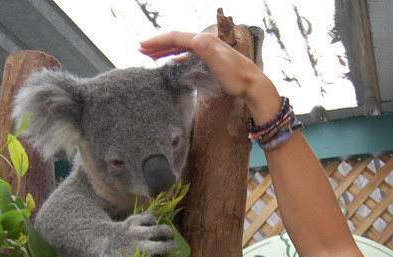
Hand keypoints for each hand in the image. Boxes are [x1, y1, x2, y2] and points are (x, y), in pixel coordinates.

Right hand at [139, 31, 281, 122]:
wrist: (253, 84)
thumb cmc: (237, 78)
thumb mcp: (221, 66)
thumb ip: (208, 52)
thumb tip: (194, 39)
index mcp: (204, 41)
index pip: (175, 37)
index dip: (157, 41)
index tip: (141, 46)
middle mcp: (205, 42)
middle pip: (176, 39)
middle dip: (157, 44)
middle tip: (140, 50)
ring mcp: (207, 50)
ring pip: (181, 46)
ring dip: (165, 49)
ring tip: (150, 54)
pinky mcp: (209, 58)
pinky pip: (188, 54)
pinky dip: (176, 55)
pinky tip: (171, 61)